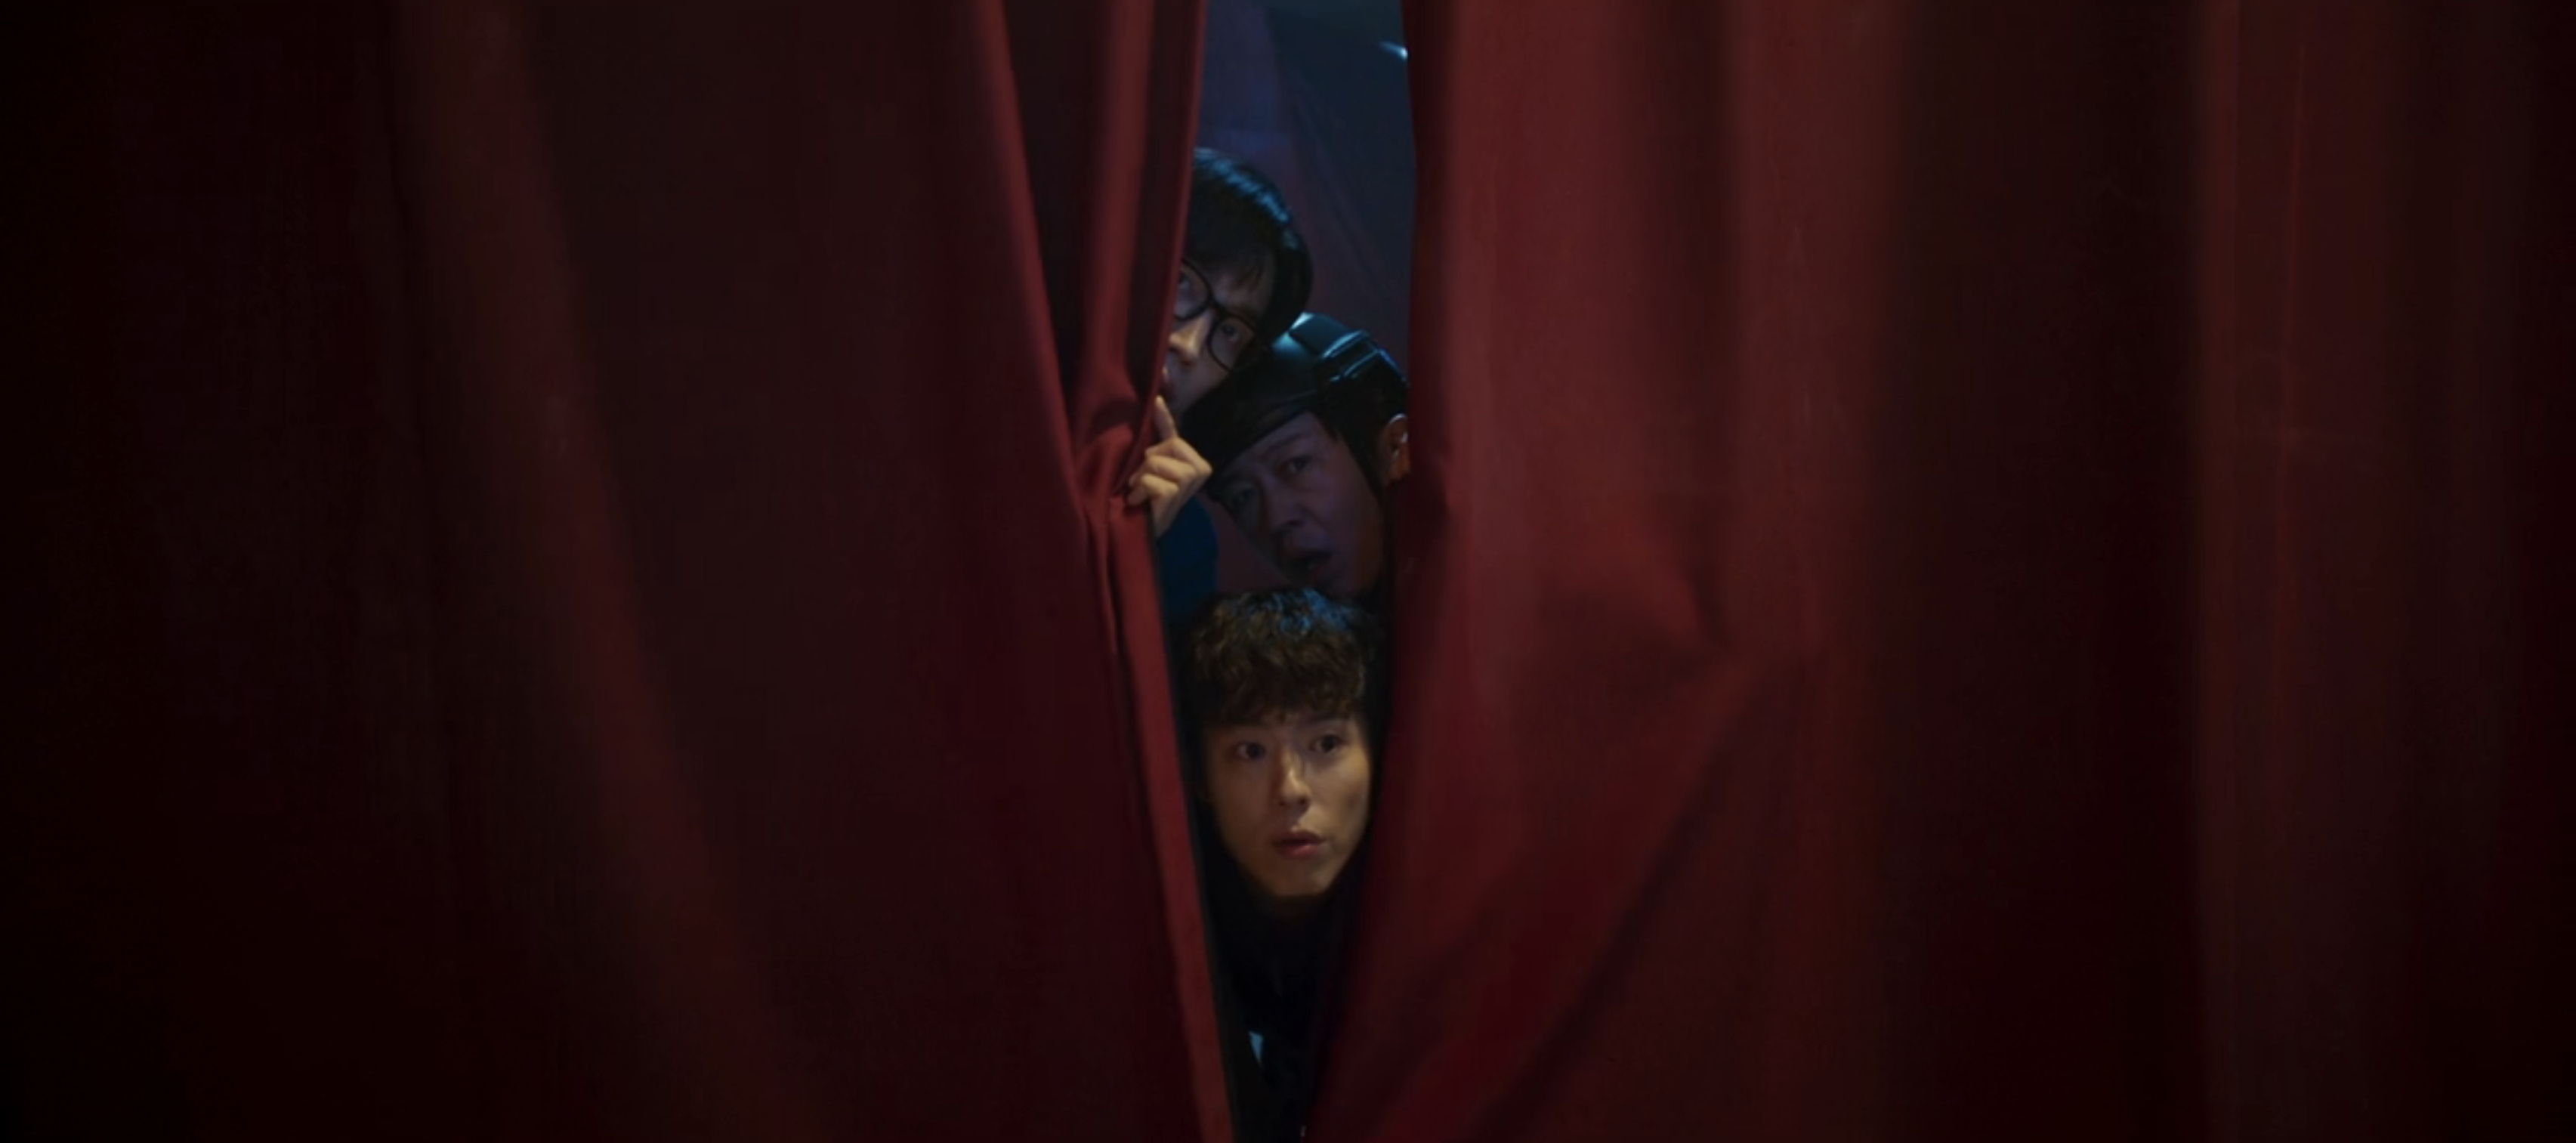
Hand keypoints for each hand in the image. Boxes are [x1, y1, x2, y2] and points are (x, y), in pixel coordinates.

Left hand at [1125, 396, 1210, 538]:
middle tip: (1141, 482)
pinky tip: (1140, 502)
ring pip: (1159, 462)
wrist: (1143, 533)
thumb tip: (1157, 399)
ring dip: (1143, 478)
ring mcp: (1190, 484)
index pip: (1174, 435)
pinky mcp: (1178, 496)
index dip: (1163, 417)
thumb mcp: (1152, 465)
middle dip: (1149, 461)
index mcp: (1193, 461)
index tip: (1155, 399)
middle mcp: (1200, 470)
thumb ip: (1159, 437)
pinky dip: (1141, 490)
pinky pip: (1154, 481)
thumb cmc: (1148, 499)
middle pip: (1170, 445)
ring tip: (1140, 493)